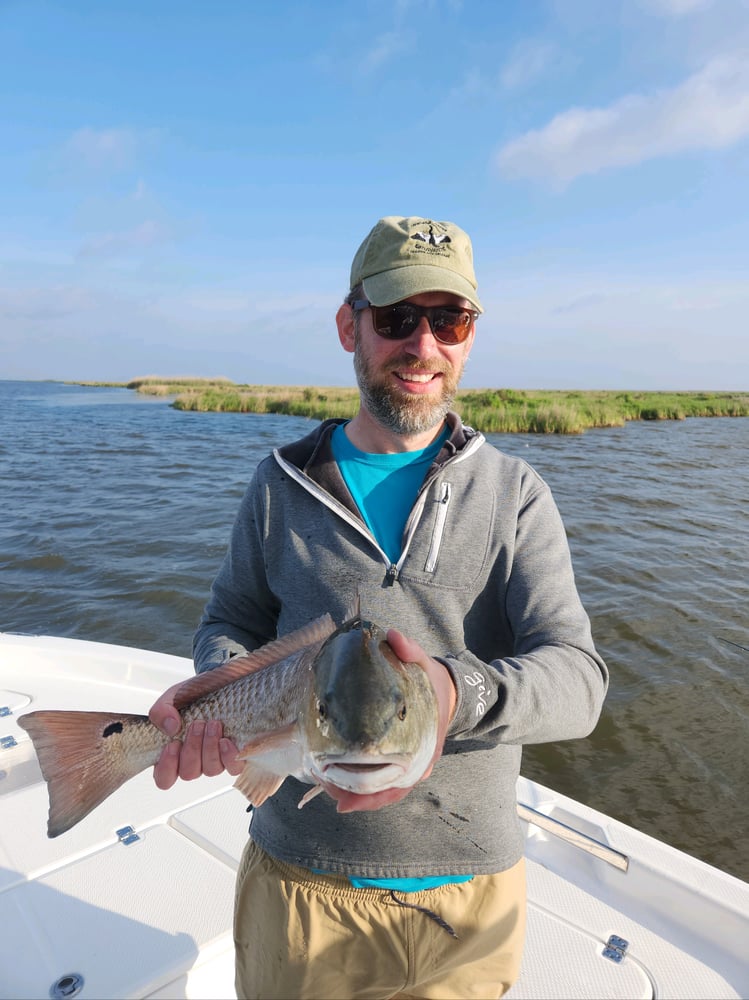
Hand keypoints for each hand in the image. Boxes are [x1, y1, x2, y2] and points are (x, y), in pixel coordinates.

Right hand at [149, 681, 242, 789]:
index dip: (167, 767)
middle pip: (188, 773)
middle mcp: (195, 760)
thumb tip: (170, 727)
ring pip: (210, 770)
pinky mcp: (234, 755)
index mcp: (175, 752)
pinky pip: (233, 768)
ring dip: (210, 747)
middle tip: (198, 724)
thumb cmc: (196, 694)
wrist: (224, 682)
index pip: (164, 778)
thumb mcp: (173, 697)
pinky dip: (229, 756)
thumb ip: (161, 711)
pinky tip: (226, 741)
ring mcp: (215, 759)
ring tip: (213, 724)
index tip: (173, 744)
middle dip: (193, 748)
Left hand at [325, 628, 456, 813]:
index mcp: (423, 746)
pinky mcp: (398, 760)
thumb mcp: (424, 663)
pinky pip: (380, 781)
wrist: (449, 691)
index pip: (399, 780)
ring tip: (327, 787)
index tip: (345, 799)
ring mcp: (408, 764)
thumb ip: (410, 650)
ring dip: (356, 794)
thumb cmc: (432, 681)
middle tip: (329, 793)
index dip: (373, 794)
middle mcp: (416, 762)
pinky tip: (336, 781)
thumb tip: (392, 636)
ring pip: (382, 791)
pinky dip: (360, 786)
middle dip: (358, 798)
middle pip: (387, 792)